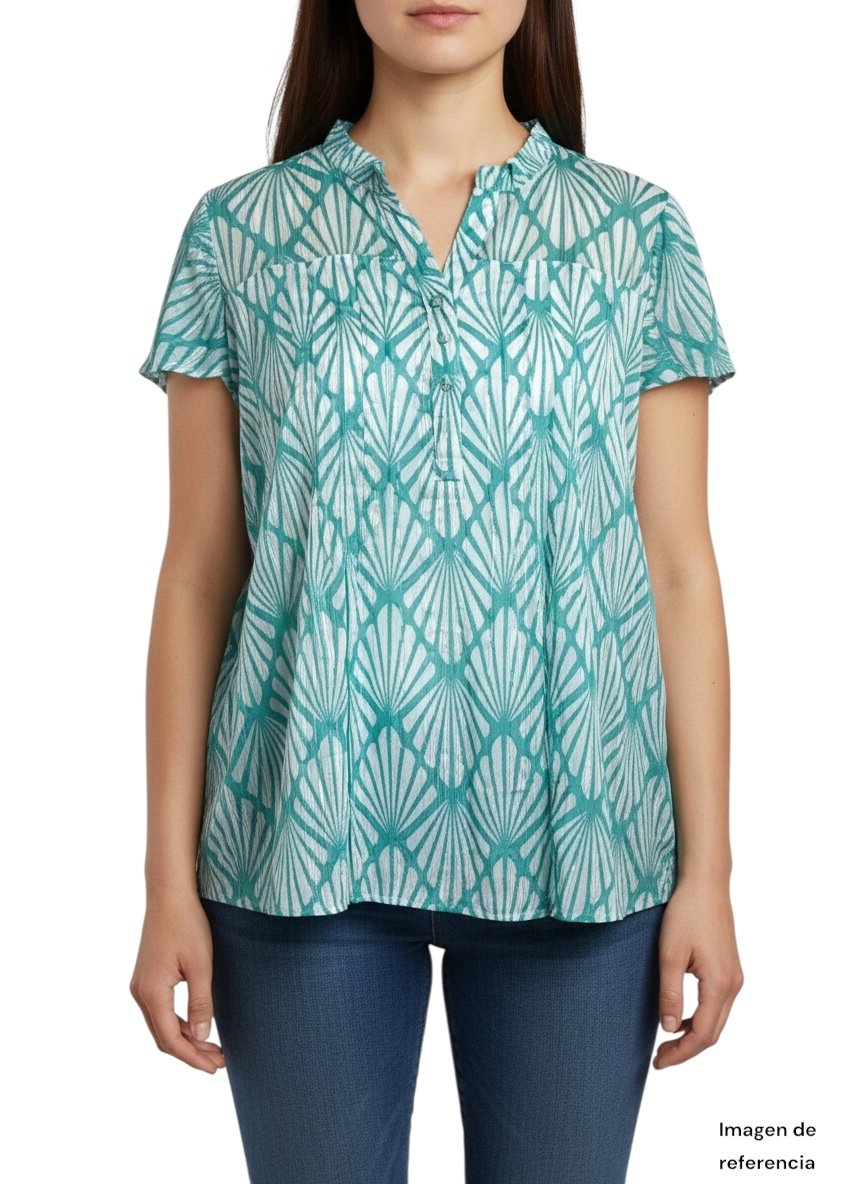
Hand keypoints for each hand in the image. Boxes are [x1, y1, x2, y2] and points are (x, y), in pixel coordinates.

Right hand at [129, 891, 225, 1073]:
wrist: (168, 895)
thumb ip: (201, 1003)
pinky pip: (160, 1011)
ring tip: (213, 1048)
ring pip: (161, 1025)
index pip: (171, 1039)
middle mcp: (140, 993)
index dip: (192, 1057)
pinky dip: (178, 1024)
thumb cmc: (187, 925)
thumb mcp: (201, 965)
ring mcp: (140, 986)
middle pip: (163, 1037)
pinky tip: (197, 1026)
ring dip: (186, 1039)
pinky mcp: (146, 978)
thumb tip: (202, 1036)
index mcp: (152, 993)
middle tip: (219, 1061)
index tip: (214, 1067)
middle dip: (191, 1052)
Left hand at [653, 878, 743, 1068]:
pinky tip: (681, 1017)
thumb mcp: (670, 954)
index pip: (703, 1034)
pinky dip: (700, 1018)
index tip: (658, 1062)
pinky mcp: (730, 969)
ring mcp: (735, 977)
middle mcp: (733, 985)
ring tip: (667, 1041)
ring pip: (717, 1020)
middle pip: (713, 1032)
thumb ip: (670, 993)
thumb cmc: (686, 913)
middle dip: (687, 1049)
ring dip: (694, 1034)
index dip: (681, 1053)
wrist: (706, 884)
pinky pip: (718, 1005)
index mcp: (720, 984)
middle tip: (660, 1057)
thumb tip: (669, 1029)